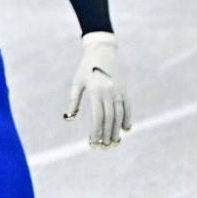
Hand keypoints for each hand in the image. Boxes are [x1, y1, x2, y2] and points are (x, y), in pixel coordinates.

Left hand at [63, 31, 131, 147]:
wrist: (103, 50)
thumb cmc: (85, 67)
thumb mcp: (77, 82)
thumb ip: (73, 101)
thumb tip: (68, 118)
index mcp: (95, 91)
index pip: (97, 116)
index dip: (96, 130)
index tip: (93, 142)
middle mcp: (109, 92)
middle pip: (109, 118)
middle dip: (107, 133)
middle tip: (104, 146)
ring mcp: (119, 91)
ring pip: (120, 114)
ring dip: (117, 129)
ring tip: (114, 142)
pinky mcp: (126, 90)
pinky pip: (128, 107)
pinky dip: (128, 118)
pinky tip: (125, 129)